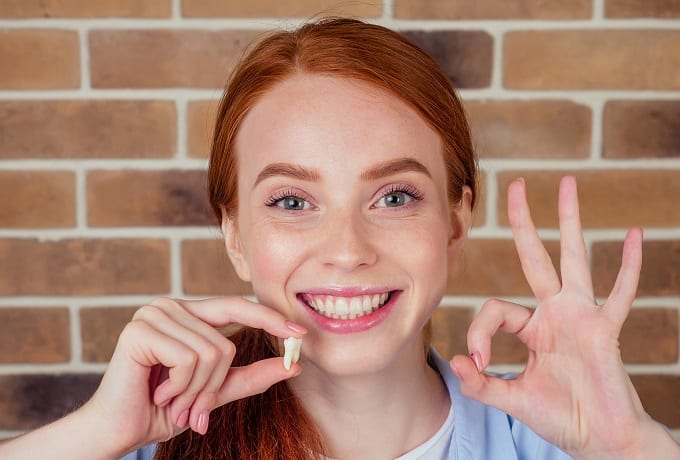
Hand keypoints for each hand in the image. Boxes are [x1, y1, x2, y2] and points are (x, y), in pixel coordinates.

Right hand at [82, 297, 304, 455]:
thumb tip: (293, 365)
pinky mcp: (140, 330)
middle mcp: (170, 306)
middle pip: (225, 343)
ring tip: (172, 401)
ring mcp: (153, 314)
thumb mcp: (215, 392)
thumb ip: (250, 377)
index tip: (300, 334)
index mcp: (187, 314)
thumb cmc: (163, 409)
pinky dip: (181, 387)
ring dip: (195, 391)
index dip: (269, 318)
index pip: (236, 306)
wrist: (119, 430)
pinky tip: (158, 393)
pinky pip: (189, 359)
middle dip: (214, 385)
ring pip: (211, 352)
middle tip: (193, 410)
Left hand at [450, 176, 674, 457]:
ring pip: (574, 259)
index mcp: (531, 326)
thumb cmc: (560, 417)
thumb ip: (481, 385)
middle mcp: (555, 313)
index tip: (477, 364)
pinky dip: (629, 266)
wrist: (599, 441)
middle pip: (535, 257)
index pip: (495, 309)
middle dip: (524, 222)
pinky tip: (635, 234)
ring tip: (568, 183)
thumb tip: (455, 363)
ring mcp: (582, 316)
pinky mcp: (605, 330)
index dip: (479, 334)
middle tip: (515, 184)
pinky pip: (620, 294)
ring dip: (570, 222)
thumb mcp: (512, 399)